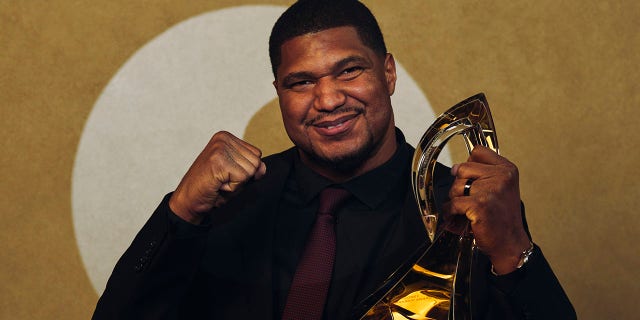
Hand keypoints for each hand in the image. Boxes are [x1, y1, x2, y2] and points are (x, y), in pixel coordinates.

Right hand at [169, 131, 265, 223]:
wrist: (189, 200)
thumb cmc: (213, 188)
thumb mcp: (238, 175)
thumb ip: (253, 168)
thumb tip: (262, 168)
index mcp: (226, 137)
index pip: (257, 154)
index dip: (245, 170)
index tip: (226, 174)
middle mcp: (223, 138)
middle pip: (256, 161)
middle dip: (243, 177)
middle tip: (222, 180)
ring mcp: (220, 148)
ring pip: (251, 170)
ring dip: (237, 183)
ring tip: (219, 182)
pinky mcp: (218, 161)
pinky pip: (243, 178)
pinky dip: (232, 188)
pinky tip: (217, 185)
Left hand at [444, 145, 530, 273]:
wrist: (510, 243)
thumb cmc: (502, 217)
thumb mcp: (500, 188)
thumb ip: (482, 174)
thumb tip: (454, 167)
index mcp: (507, 169)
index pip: (478, 152)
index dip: (468, 165)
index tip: (468, 177)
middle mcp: (501, 177)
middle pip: (462, 168)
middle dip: (459, 185)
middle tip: (467, 199)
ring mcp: (490, 190)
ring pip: (456, 186)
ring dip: (455, 199)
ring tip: (465, 210)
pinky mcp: (479, 205)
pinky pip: (452, 203)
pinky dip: (450, 212)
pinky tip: (456, 218)